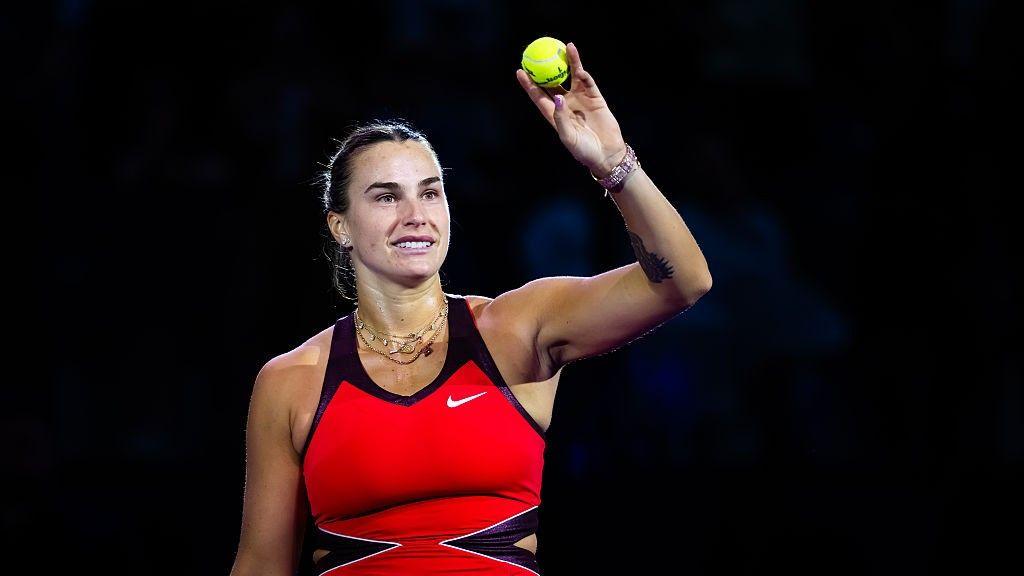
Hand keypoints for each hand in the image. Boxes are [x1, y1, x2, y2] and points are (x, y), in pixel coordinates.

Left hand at [516, 42, 627, 177]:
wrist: (607, 154)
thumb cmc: (584, 151)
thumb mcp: (569, 137)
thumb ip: (561, 118)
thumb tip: (557, 97)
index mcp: (554, 115)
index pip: (539, 96)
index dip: (529, 84)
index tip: (520, 71)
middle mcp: (566, 105)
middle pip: (553, 82)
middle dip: (546, 68)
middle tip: (539, 52)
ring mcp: (580, 100)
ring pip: (572, 77)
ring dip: (569, 63)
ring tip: (567, 47)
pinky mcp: (595, 99)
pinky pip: (588, 83)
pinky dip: (583, 74)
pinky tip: (579, 66)